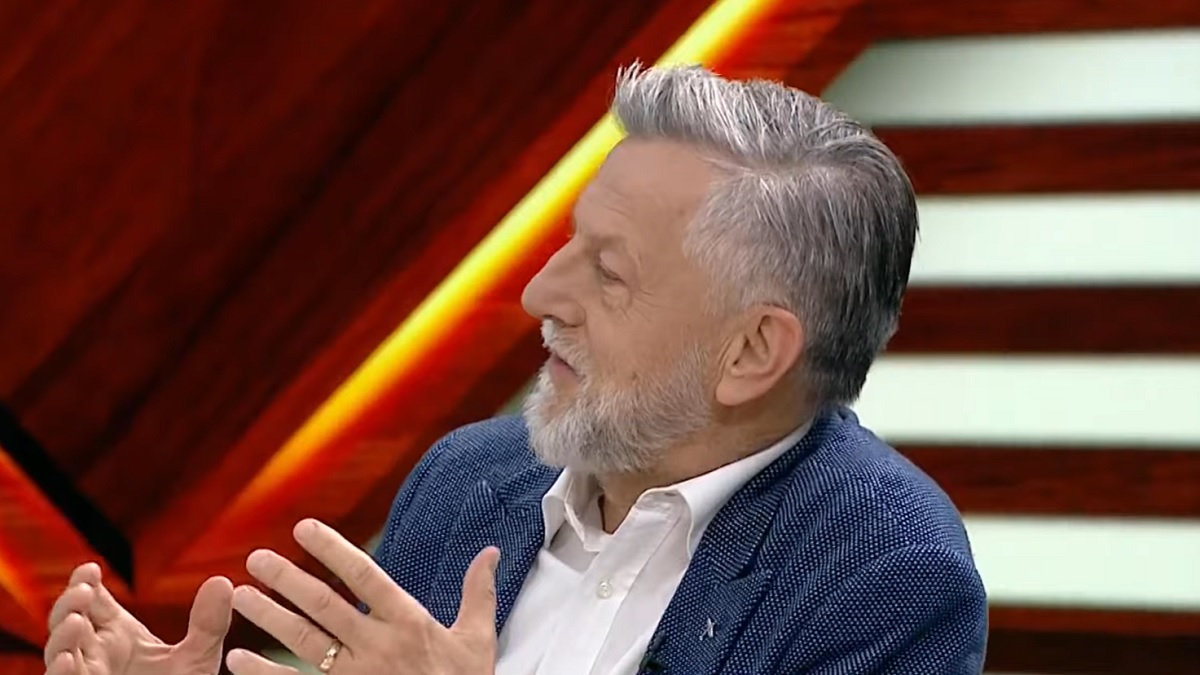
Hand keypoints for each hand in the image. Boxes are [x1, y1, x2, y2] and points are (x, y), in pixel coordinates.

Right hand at [43, 562, 233, 674]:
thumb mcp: (197, 658)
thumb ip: (209, 624)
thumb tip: (221, 581)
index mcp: (117, 634)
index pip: (93, 601)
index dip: (86, 583)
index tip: (91, 569)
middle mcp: (96, 654)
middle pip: (68, 622)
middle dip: (69, 604)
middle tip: (84, 591)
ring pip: (58, 655)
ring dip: (62, 638)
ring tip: (76, 622)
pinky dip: (62, 673)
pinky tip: (69, 662)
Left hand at [225, 519, 497, 674]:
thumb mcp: (478, 640)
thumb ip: (478, 592)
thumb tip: (489, 552)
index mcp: (408, 622)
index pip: (363, 574)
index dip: (331, 548)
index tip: (303, 527)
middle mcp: (378, 646)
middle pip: (323, 605)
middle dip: (287, 578)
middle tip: (257, 558)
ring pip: (304, 640)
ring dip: (269, 617)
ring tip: (240, 596)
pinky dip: (265, 673)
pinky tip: (238, 660)